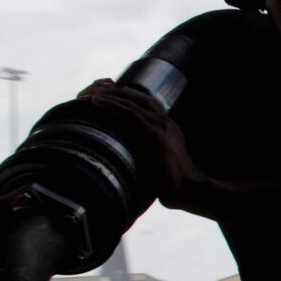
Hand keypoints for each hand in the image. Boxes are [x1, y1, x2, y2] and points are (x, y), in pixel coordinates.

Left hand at [77, 79, 210, 214]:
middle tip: (93, 90)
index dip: (123, 99)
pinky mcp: (155, 134)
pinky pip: (129, 113)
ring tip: (89, 93)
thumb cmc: (175, 185)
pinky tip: (96, 101)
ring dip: (108, 96)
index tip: (104, 97)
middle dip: (113, 92)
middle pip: (136, 98)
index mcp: (167, 127)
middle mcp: (165, 122)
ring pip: (130, 103)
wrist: (191, 191)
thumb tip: (127, 164)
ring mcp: (161, 126)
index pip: (143, 105)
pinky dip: (112, 105)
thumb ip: (146, 156)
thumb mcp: (159, 164)